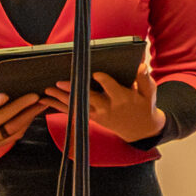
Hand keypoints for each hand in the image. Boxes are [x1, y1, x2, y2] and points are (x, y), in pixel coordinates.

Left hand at [41, 63, 165, 143]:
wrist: (140, 130)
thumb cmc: (144, 106)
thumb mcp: (149, 93)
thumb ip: (145, 79)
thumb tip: (141, 66)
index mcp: (122, 98)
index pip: (111, 88)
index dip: (103, 80)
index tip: (95, 73)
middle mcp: (107, 107)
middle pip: (88, 98)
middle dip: (74, 90)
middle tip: (59, 82)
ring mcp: (98, 114)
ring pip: (77, 106)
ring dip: (61, 99)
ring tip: (47, 90)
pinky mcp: (91, 118)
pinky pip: (73, 113)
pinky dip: (59, 107)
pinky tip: (47, 101)